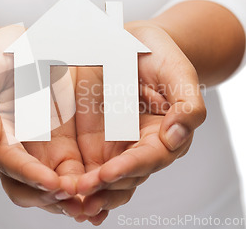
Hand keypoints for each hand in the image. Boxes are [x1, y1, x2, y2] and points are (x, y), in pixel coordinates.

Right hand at [0, 25, 84, 216]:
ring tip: (92, 205)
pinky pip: (73, 175)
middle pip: (26, 188)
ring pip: (51, 189)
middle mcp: (16, 151)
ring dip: (69, 200)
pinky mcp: (62, 148)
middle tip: (75, 198)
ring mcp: (40, 153)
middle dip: (49, 197)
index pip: (8, 162)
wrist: (20, 50)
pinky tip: (104, 193)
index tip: (52, 183)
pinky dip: (85, 188)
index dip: (28, 174)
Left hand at [73, 20, 206, 224]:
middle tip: (81, 194)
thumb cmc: (159, 56)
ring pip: (104, 180)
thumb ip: (187, 104)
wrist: (133, 43)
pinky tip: (58, 190)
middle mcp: (140, 147)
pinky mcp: (93, 142)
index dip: (129, 168)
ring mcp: (116, 147)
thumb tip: (177, 137)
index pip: (149, 158)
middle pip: (125, 178)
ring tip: (68, 201)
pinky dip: (73, 180)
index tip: (107, 174)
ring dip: (87, 193)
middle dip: (103, 189)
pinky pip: (84, 165)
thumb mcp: (177, 71)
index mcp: (165, 135)